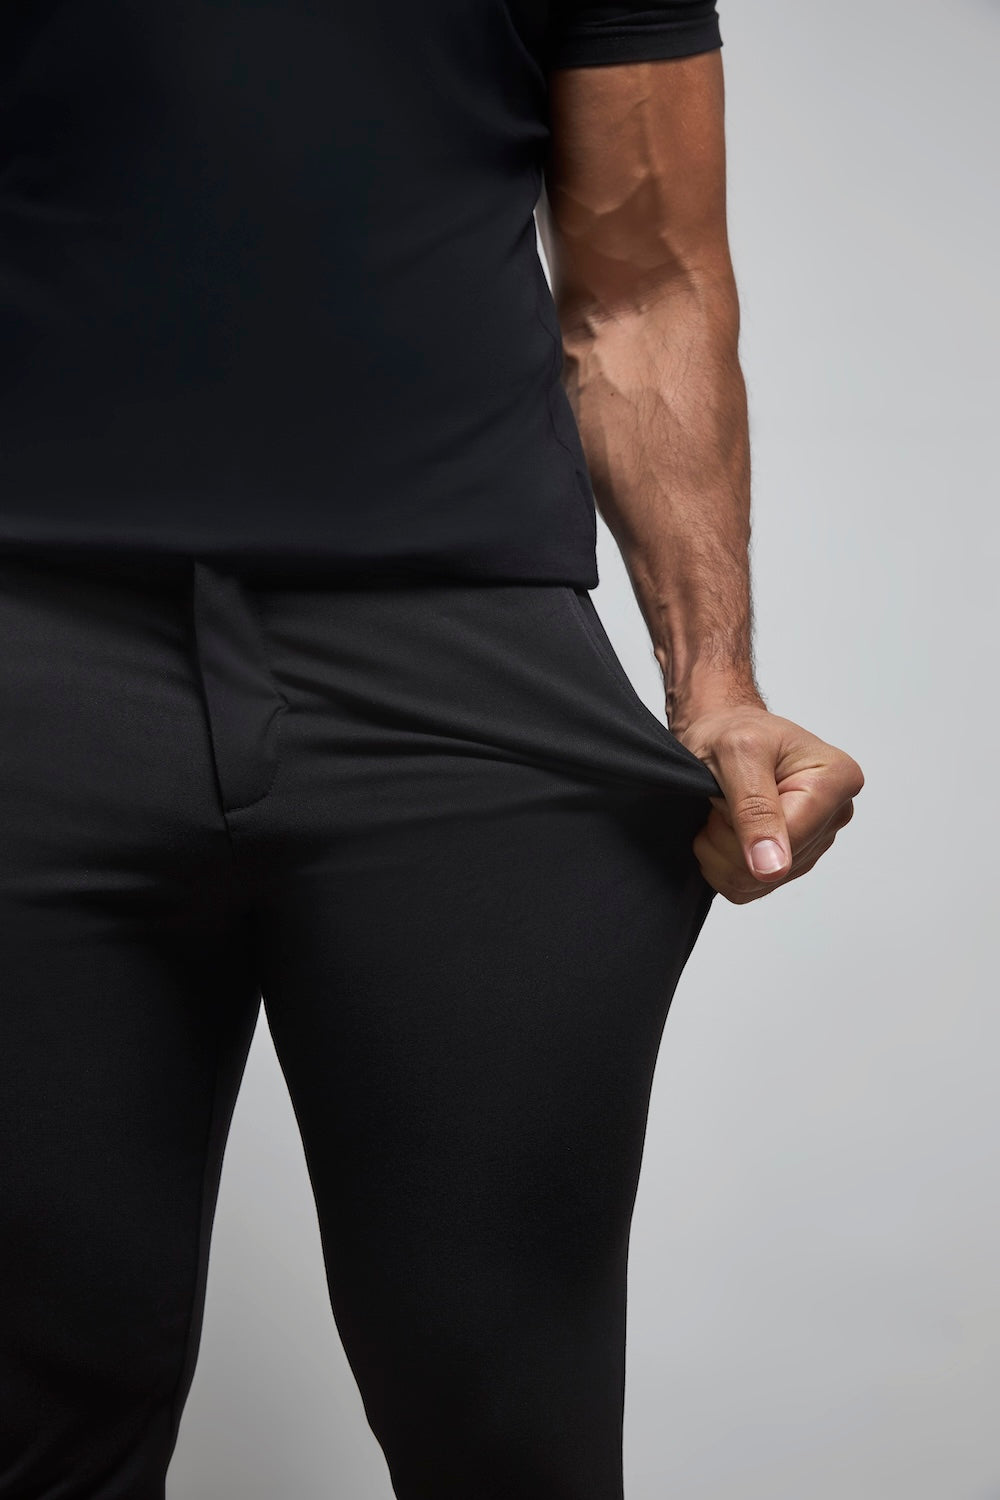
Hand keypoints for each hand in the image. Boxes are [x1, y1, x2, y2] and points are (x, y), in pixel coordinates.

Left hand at [673, 703, 864, 904]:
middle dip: (729, 840)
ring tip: (724, 811)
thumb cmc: (733, 731)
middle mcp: (835, 814)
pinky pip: (751, 889)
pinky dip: (723, 866)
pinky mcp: (792, 860)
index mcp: (837, 779)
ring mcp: (815, 841)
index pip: (791, 838)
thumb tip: (773, 867)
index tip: (727, 795)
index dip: (742, 828)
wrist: (724, 732)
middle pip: (774, 867)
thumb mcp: (737, 755)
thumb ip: (755, 810)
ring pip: (758, 883)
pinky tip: (724, 830)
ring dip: (723, 852)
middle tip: (722, 800)